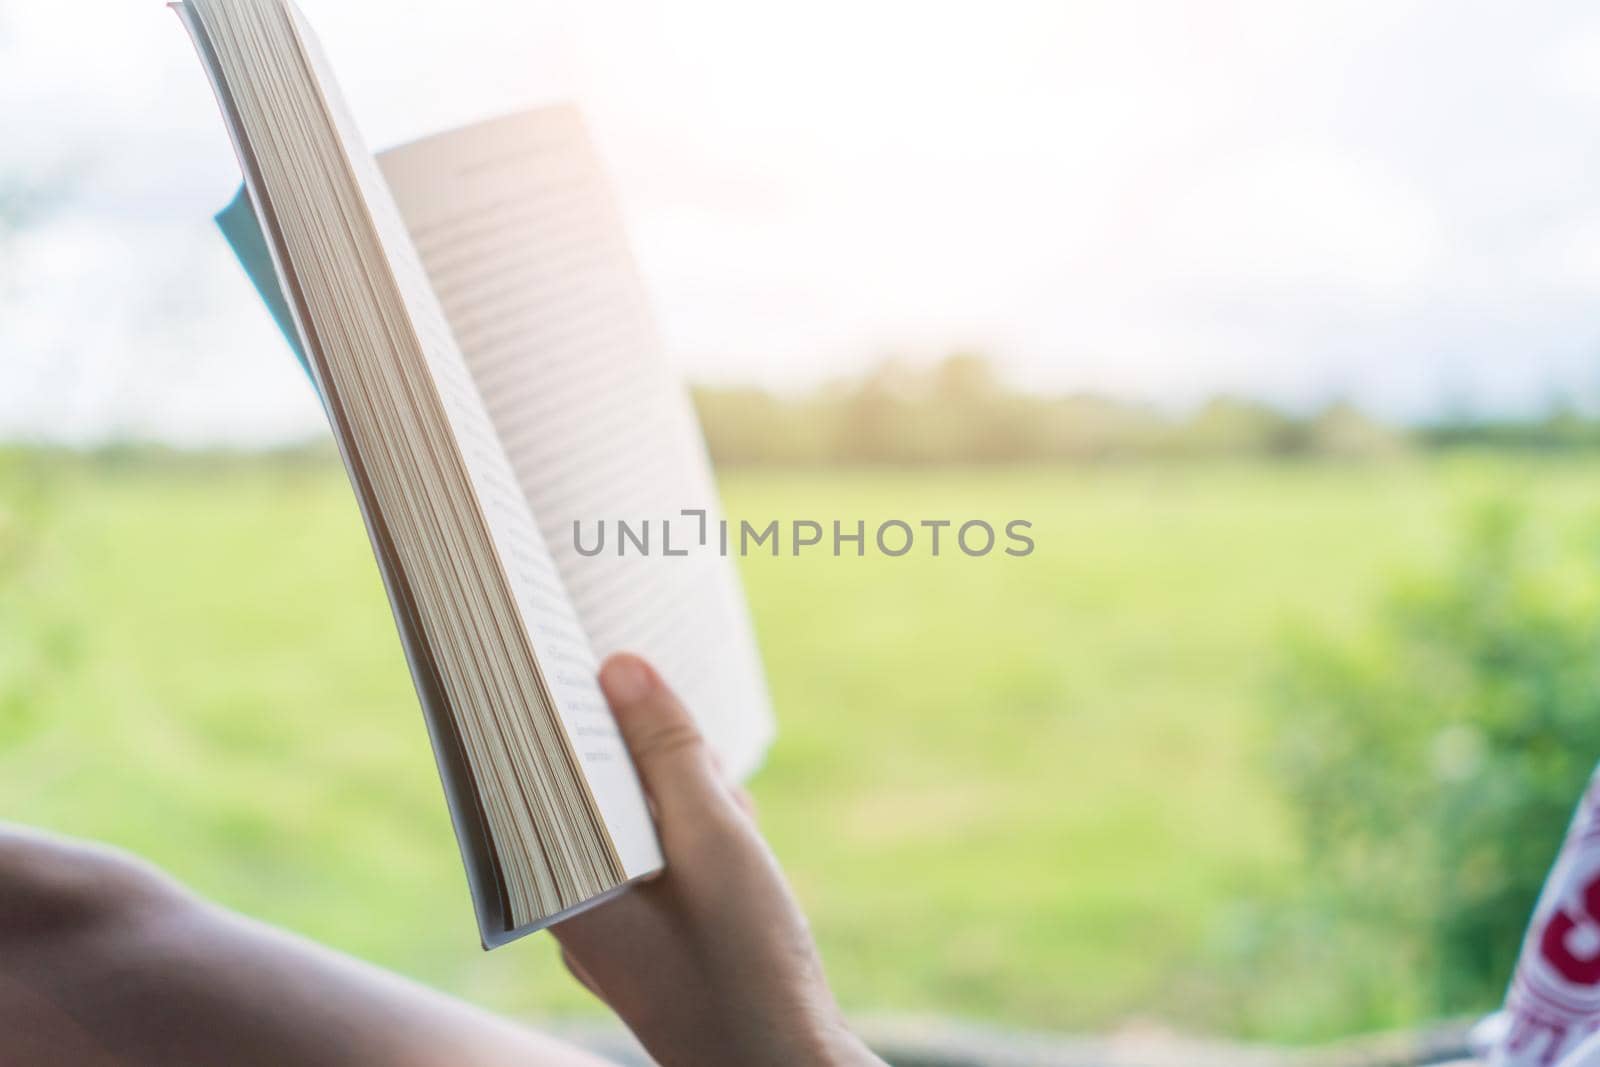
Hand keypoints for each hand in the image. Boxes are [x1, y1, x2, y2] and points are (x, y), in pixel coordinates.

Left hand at [553, 654, 882, 1066]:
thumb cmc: (746, 967)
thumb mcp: (716, 840)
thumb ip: (667, 752)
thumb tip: (620, 668)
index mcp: (560, 890)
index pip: (524, 778)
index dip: (540, 710)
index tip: (551, 648)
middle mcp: (571, 910)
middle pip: (583, 791)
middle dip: (642, 753)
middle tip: (680, 727)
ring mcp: (611, 929)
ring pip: (630, 819)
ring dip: (682, 796)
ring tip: (734, 815)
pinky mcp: (650, 939)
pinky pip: (657, 858)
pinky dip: (696, 834)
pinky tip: (740, 841)